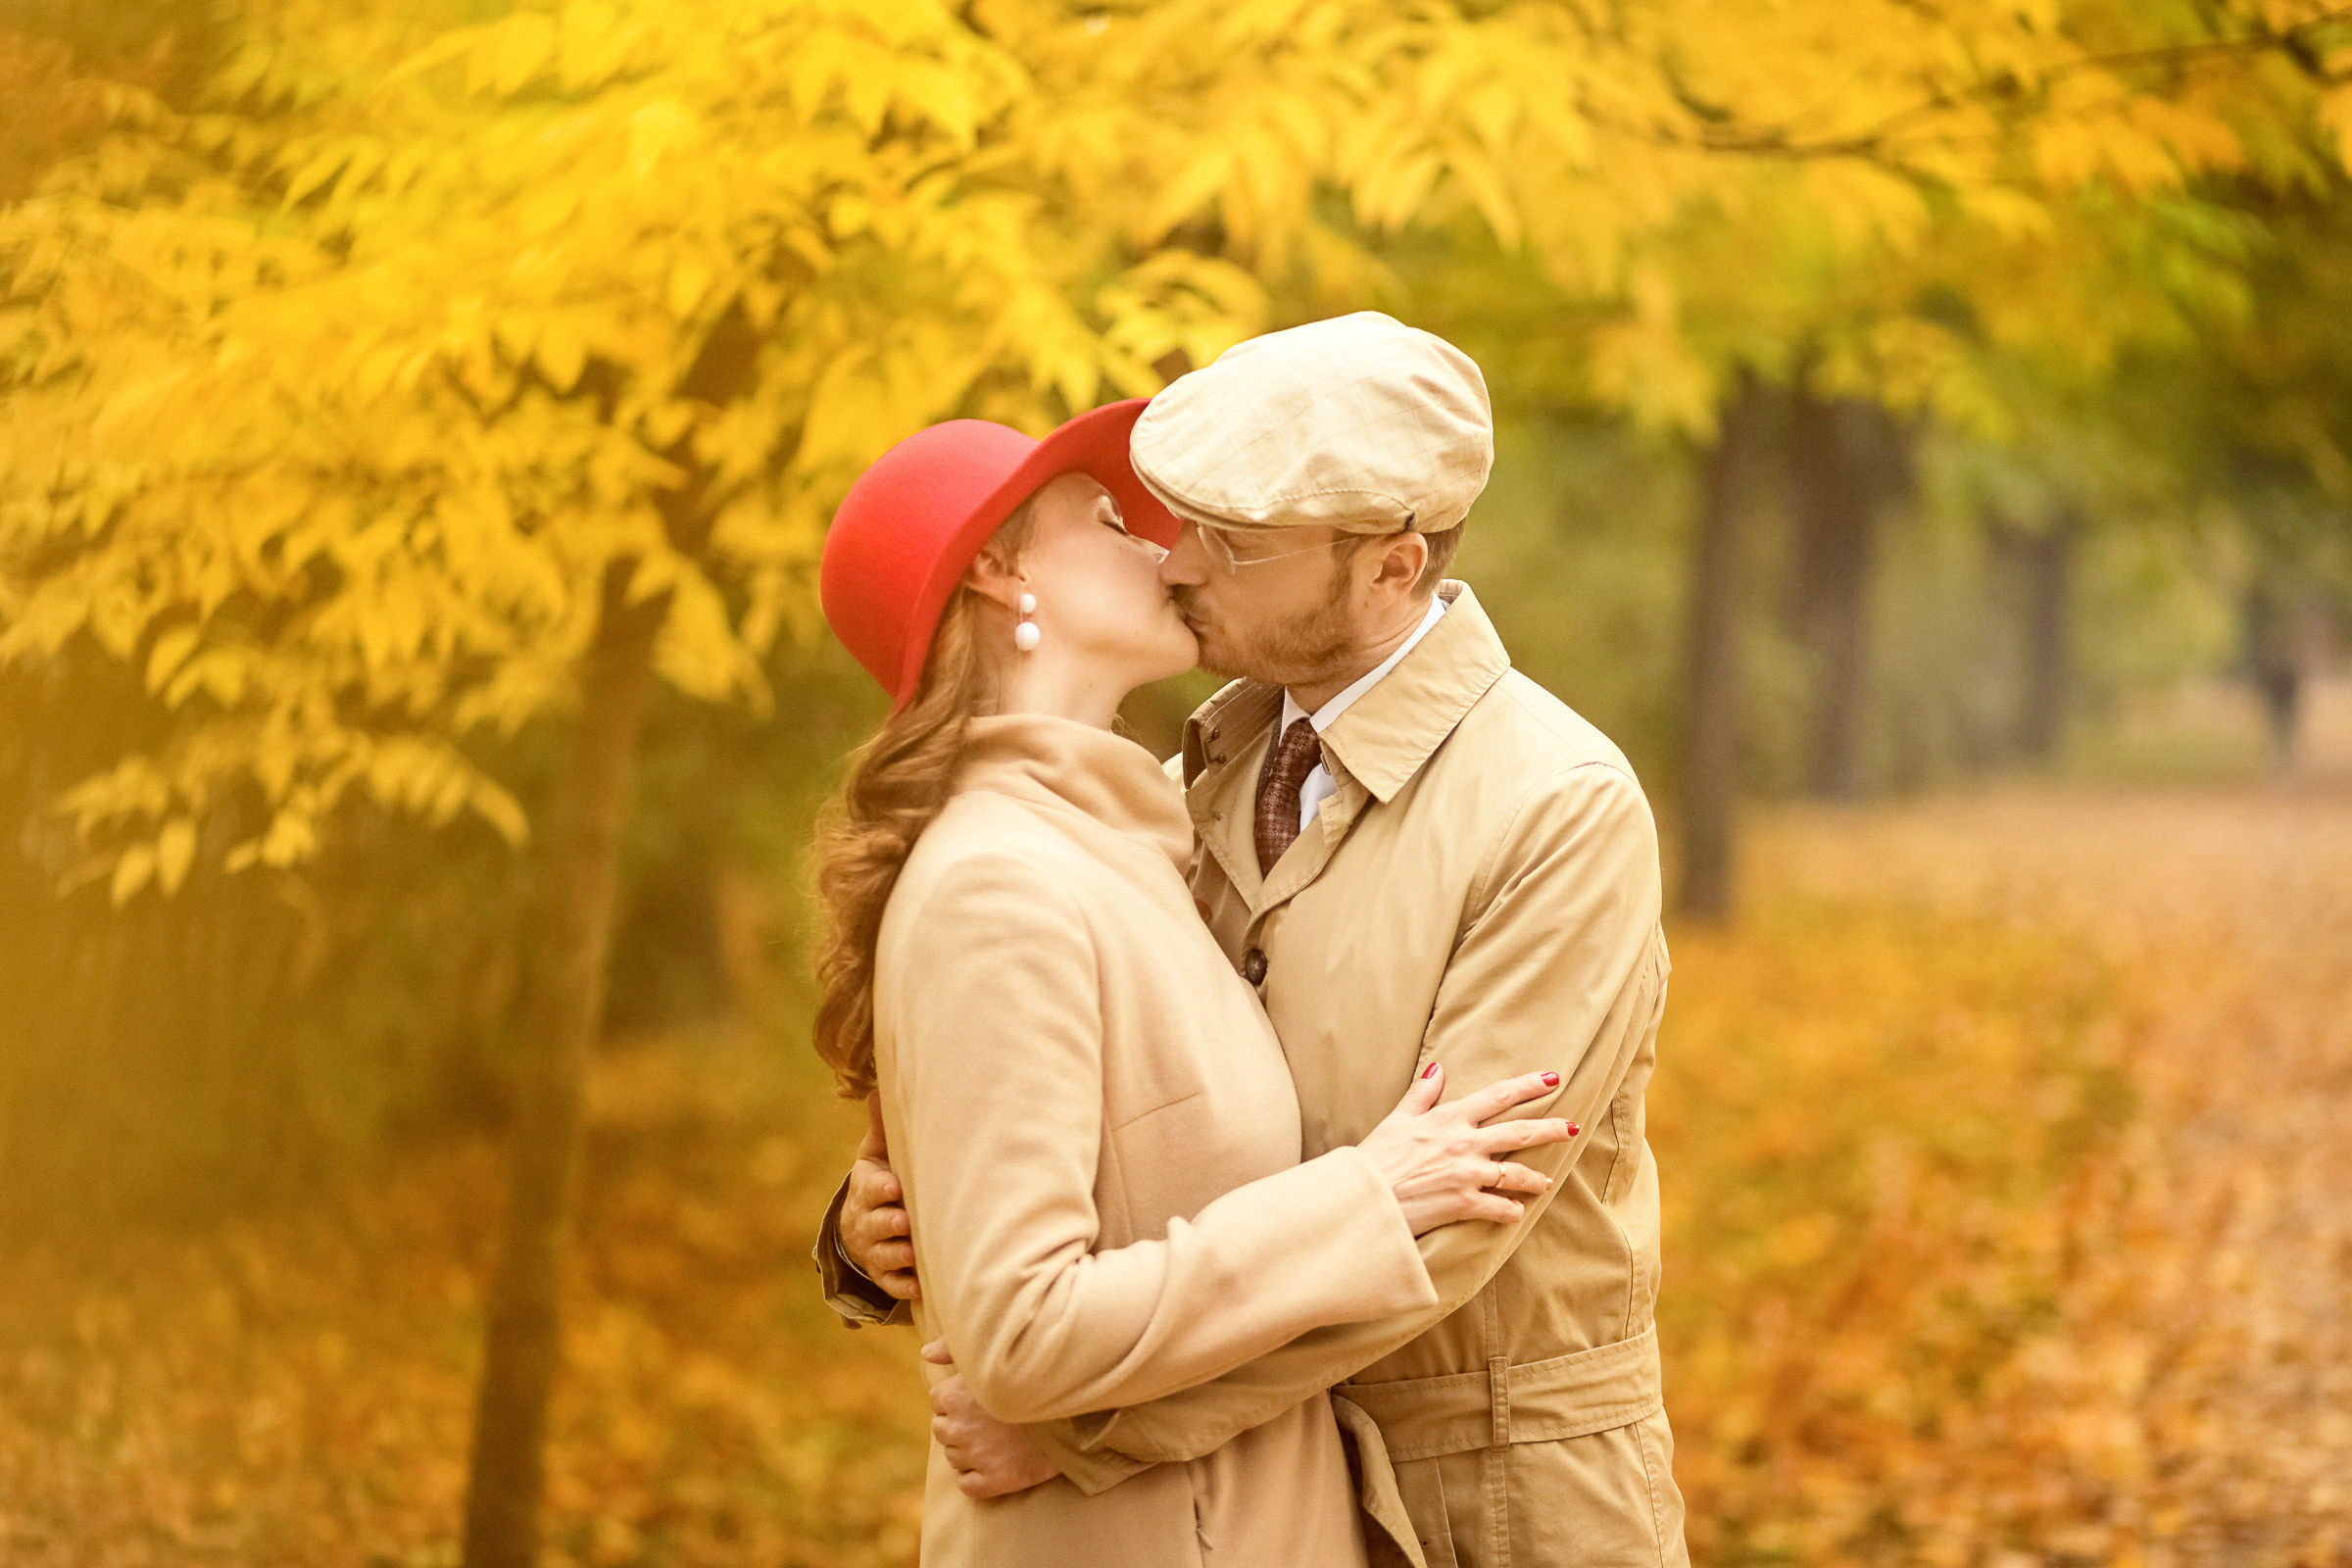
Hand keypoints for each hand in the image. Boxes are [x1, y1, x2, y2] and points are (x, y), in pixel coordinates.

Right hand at [843, 1094, 919, 1300]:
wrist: (863, 1226)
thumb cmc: (882, 1182)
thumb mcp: (877, 1156)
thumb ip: (881, 1129)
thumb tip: (877, 1090)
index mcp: (867, 1190)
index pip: (870, 1189)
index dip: (880, 1189)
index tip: (894, 1186)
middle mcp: (868, 1222)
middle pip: (875, 1224)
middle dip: (888, 1224)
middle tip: (904, 1221)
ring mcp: (876, 1251)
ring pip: (884, 1256)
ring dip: (898, 1255)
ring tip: (913, 1252)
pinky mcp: (886, 1276)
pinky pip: (893, 1285)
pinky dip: (905, 1287)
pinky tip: (921, 1285)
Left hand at [921, 1341, 1059, 1498]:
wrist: (1075, 1414)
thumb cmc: (1034, 1378)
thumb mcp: (993, 1356)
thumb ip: (953, 1349)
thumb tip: (925, 1354)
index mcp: (955, 1395)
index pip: (938, 1401)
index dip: (959, 1399)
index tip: (981, 1399)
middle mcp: (960, 1426)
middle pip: (942, 1429)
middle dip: (961, 1425)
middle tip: (991, 1420)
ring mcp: (975, 1456)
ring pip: (954, 1457)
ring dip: (970, 1450)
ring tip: (1000, 1438)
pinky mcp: (992, 1481)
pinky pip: (967, 1484)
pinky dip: (977, 1477)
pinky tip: (998, 1462)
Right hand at [1357, 1063, 1578, 1234]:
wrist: (1363, 1198)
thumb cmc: (1375, 1159)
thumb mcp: (1397, 1119)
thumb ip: (1422, 1094)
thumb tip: (1439, 1069)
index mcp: (1448, 1119)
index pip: (1497, 1096)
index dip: (1528, 1086)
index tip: (1552, 1078)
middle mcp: (1464, 1143)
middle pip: (1519, 1131)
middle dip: (1550, 1128)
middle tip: (1572, 1127)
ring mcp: (1467, 1174)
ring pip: (1516, 1173)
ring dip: (1536, 1178)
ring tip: (1546, 1182)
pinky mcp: (1464, 1204)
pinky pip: (1501, 1208)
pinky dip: (1511, 1211)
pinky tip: (1515, 1212)